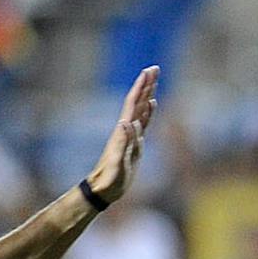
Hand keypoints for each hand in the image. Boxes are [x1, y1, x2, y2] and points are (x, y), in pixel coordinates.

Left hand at [85, 65, 157, 203]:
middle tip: (155, 68)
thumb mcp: (116, 164)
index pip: (133, 104)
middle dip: (146, 84)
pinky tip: (151, 104)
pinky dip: (148, 111)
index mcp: (123, 131)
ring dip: (147, 93)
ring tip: (154, 80)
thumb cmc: (109, 180)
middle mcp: (126, 129)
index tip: (148, 71)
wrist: (102, 190)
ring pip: (140, 109)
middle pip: (137, 101)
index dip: (141, 87)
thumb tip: (127, 123)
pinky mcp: (134, 143)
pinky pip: (143, 122)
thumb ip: (122, 144)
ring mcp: (130, 135)